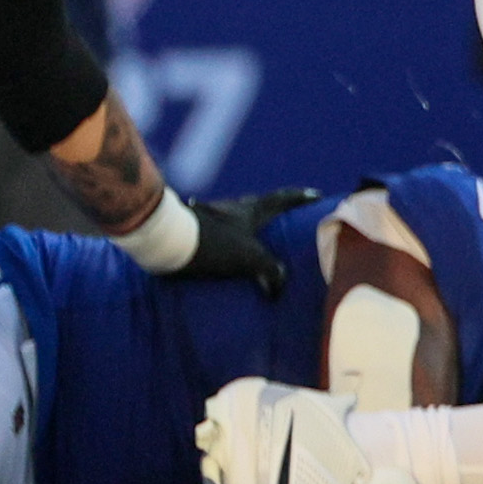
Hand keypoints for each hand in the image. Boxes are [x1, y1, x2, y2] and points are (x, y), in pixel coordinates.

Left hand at [174, 187, 323, 296]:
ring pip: (236, 218)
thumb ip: (272, 272)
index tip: (315, 195)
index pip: (282, 199)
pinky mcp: (193, 229)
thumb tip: (278, 288)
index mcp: (252, 210)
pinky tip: (222, 252)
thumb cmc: (213, 245)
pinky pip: (217, 232)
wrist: (167, 241)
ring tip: (254, 241)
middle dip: (275, 209)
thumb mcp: (251, 260)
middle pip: (259, 204)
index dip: (300, 197)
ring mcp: (211, 216)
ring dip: (247, 226)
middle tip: (286, 216)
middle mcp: (233, 209)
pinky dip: (226, 239)